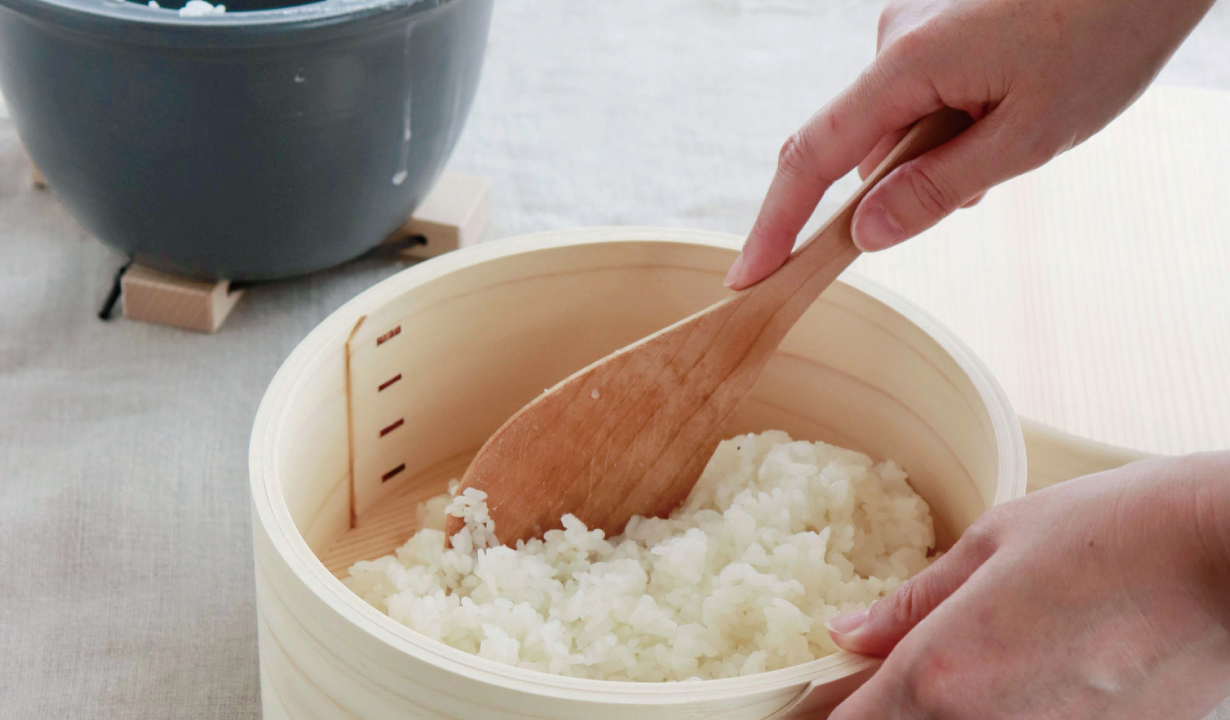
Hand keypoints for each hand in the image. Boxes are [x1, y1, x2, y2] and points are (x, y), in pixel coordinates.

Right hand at [725, 0, 1216, 288]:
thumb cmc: (1105, 34)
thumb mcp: (1027, 138)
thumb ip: (937, 190)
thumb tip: (864, 235)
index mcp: (906, 64)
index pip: (812, 157)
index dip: (774, 224)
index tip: (749, 277)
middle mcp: (892, 40)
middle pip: (850, 146)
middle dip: (890, 189)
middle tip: (973, 189)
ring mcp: (909, 31)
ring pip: (889, 129)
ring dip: (931, 157)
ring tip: (1012, 136)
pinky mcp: (929, 31)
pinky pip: (911, 101)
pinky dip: (942, 129)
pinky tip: (1002, 113)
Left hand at [824, 453, 1229, 718]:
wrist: (1227, 559)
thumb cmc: (1112, 532)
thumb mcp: (991, 544)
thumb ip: (910, 603)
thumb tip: (848, 632)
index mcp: (940, 673)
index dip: (830, 709)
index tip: (829, 695)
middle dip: (890, 712)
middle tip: (904, 676)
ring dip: (954, 716)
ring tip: (989, 664)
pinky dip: (1013, 719)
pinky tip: (1037, 680)